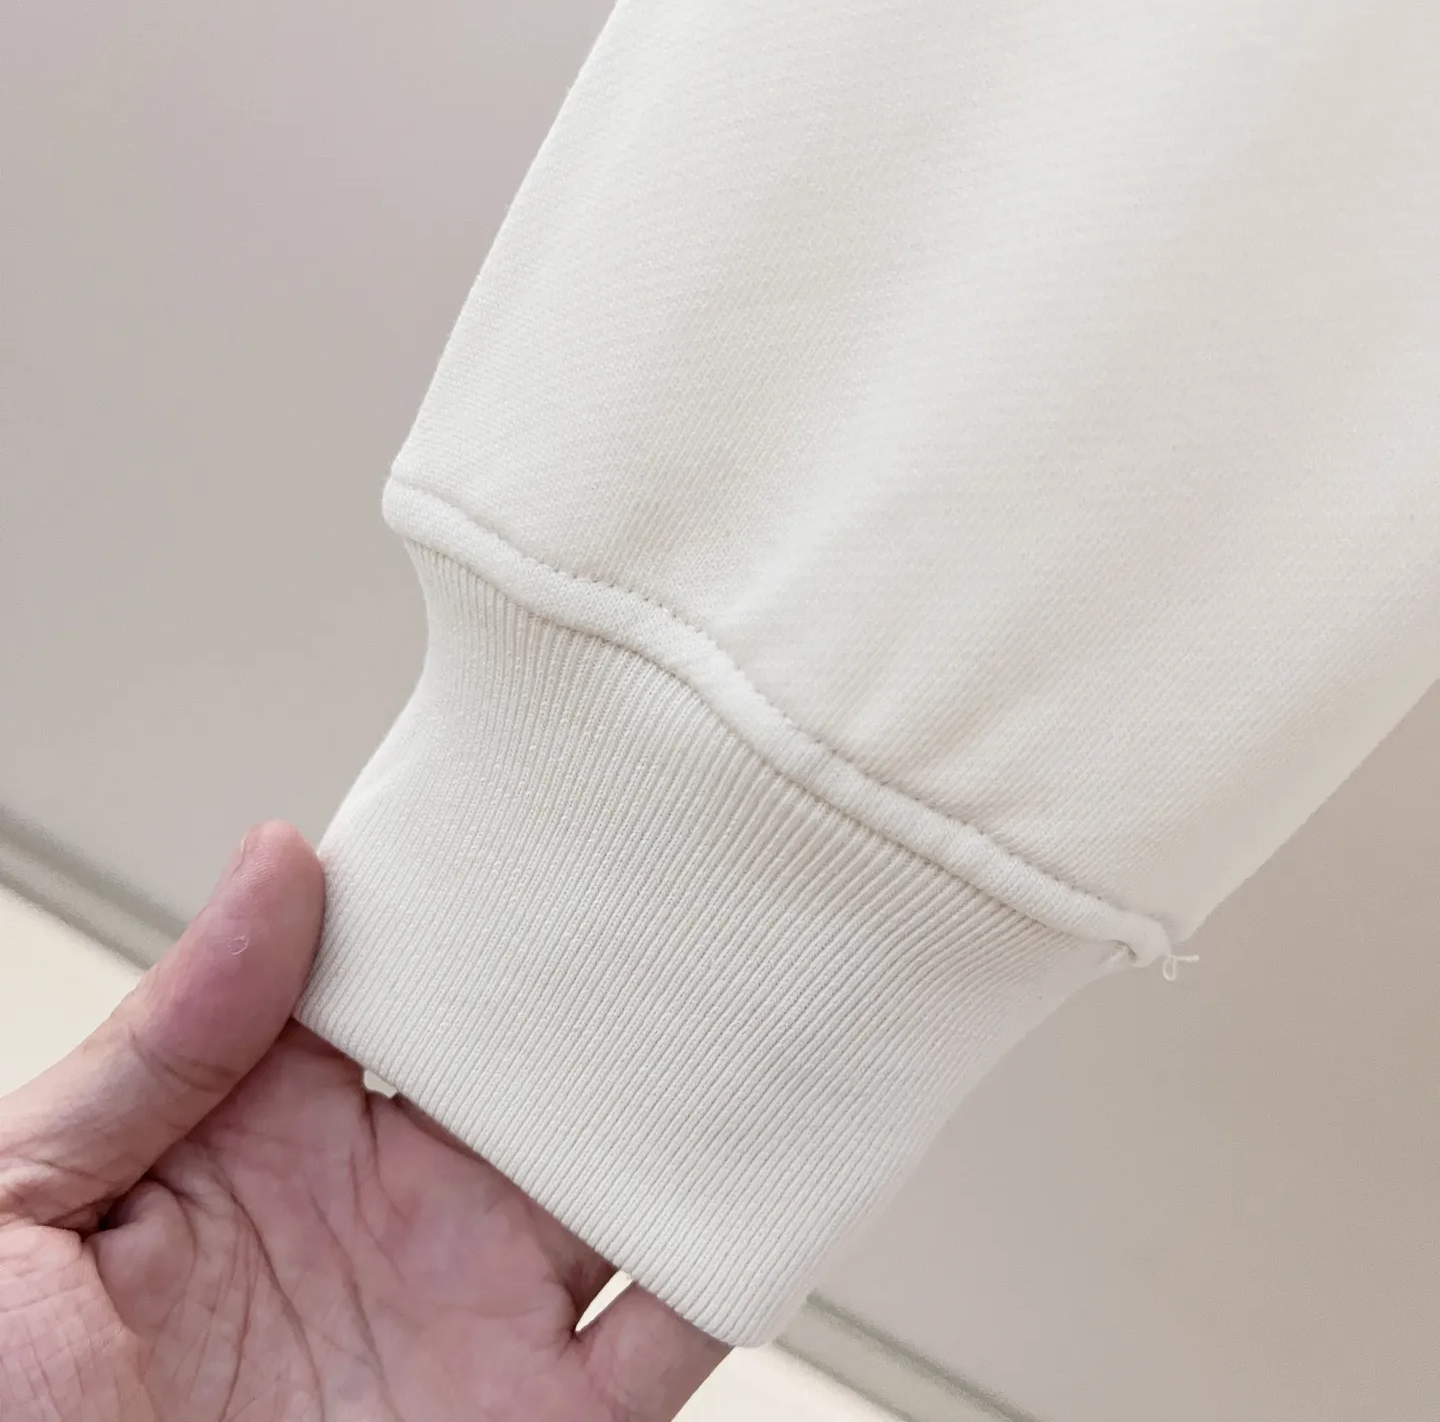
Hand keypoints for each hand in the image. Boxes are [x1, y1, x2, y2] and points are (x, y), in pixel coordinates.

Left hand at [0, 822, 725, 1419]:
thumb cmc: (4, 1419)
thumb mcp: (24, 1209)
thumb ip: (157, 1043)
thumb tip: (272, 864)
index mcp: (272, 1136)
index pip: (399, 978)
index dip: (468, 897)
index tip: (539, 813)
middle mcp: (396, 1207)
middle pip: (532, 1060)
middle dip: (604, 975)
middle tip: (679, 874)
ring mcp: (477, 1310)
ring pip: (620, 1173)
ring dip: (686, 1095)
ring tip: (749, 990)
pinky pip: (667, 1335)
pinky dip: (729, 1259)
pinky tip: (768, 1174)